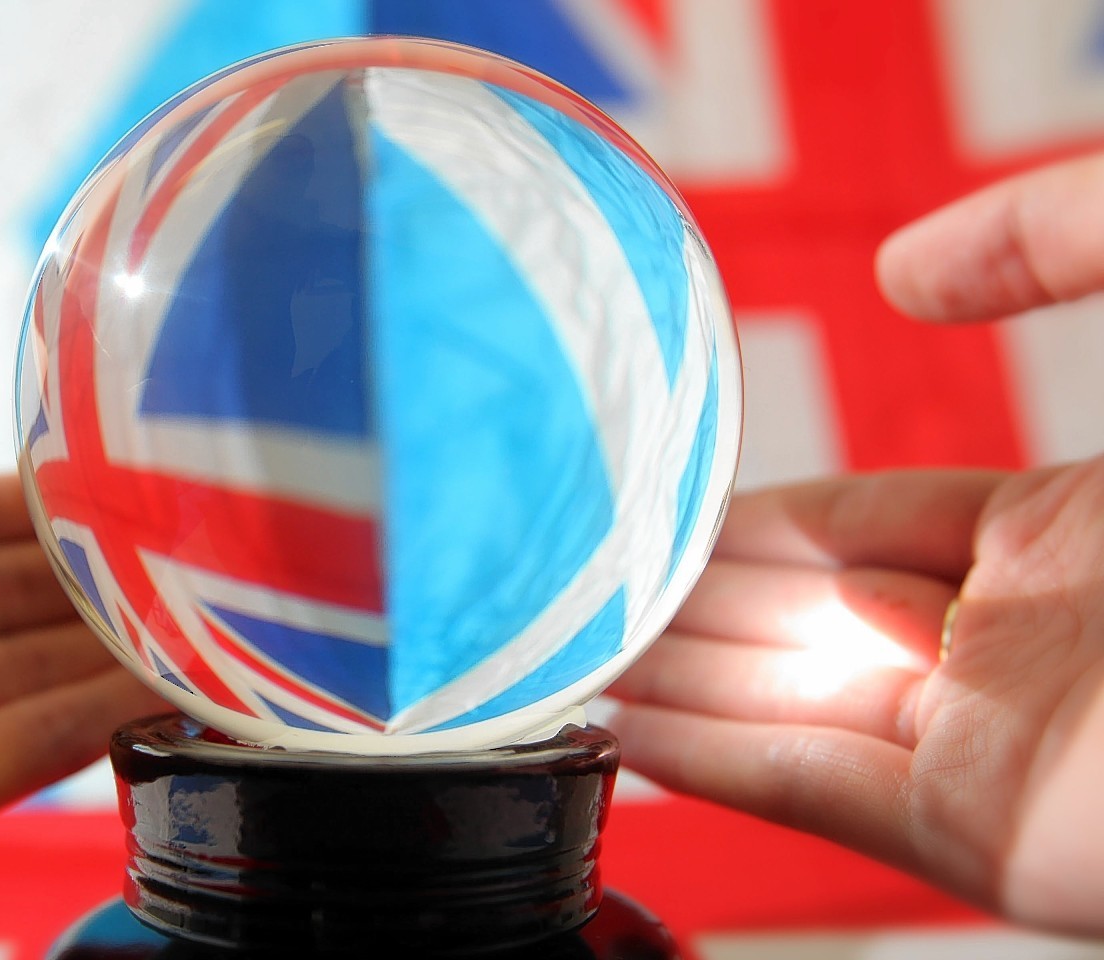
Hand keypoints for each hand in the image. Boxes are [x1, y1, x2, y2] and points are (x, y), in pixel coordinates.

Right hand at [605, 152, 1103, 934]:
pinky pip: (814, 792)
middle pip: (801, 621)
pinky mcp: (992, 837)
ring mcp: (1002, 743)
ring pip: (785, 708)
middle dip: (679, 602)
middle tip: (561, 579)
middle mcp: (1018, 643)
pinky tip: (617, 725)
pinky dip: (707, 764)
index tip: (640, 508)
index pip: (850, 528)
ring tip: (552, 651)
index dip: (738, 521)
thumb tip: (898, 269)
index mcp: (1062, 536)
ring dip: (667, 686)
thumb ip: (1064, 235)